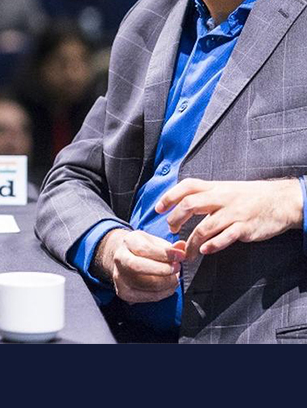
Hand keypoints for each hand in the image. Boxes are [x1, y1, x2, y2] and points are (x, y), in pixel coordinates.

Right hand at [95, 229, 185, 303]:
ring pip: (147, 285)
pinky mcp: (125, 293)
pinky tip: (169, 286)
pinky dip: (164, 293)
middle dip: (163, 270)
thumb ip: (169, 246)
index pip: (144, 249)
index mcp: (128, 242)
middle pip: (138, 267)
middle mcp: (119, 259)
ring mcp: (120, 277)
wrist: (127, 259)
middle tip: (178, 268)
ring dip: (167, 283)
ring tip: (175, 277)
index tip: (180, 256)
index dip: (165, 254)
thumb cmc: (145, 250)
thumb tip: (181, 247)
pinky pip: (149, 296)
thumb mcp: (156, 242)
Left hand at [155, 178, 303, 258]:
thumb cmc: (248, 197)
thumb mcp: (225, 189)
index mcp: (215, 188)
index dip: (169, 196)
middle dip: (175, 219)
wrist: (281, 201)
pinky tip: (205, 250)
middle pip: (190, 205)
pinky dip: (212, 245)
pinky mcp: (244, 228)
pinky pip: (224, 238)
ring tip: (186, 252)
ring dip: (191, 242)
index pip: (187, 186)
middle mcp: (222, 198)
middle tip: (171, 230)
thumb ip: (205, 196)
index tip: (158, 208)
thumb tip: (180, 206)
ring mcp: (233, 213)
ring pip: (204, 227)